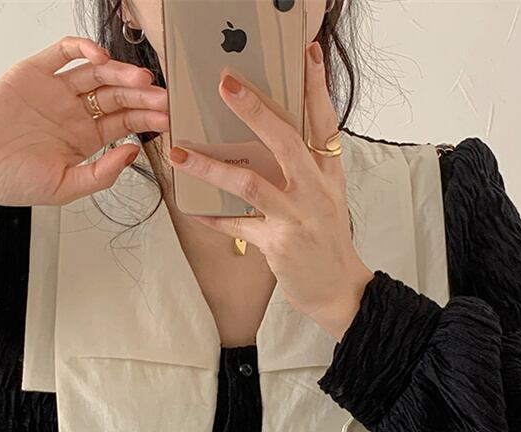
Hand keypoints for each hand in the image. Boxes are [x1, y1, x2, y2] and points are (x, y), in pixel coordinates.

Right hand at [0, 36, 169, 205]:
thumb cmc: (9, 180)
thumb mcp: (64, 188)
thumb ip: (100, 174)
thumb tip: (133, 153)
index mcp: (83, 139)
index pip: (124, 123)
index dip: (147, 118)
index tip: (167, 118)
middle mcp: (73, 112)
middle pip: (116, 95)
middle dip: (142, 95)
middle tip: (163, 97)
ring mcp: (55, 90)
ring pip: (96, 74)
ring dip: (121, 73)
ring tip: (141, 79)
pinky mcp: (33, 72)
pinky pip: (62, 53)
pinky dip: (83, 49)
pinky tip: (100, 59)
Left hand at [167, 41, 373, 340]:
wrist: (339, 290)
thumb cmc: (327, 243)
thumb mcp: (327, 199)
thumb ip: (305, 171)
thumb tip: (272, 143)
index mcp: (328, 174)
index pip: (324, 121)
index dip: (315, 86)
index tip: (306, 52)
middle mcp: (314, 190)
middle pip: (284, 140)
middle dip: (254, 110)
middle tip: (225, 84)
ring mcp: (295, 216)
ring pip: (250, 182)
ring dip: (211, 166)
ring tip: (181, 153)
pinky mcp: (277, 243)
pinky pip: (237, 225)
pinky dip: (213, 216)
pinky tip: (193, 208)